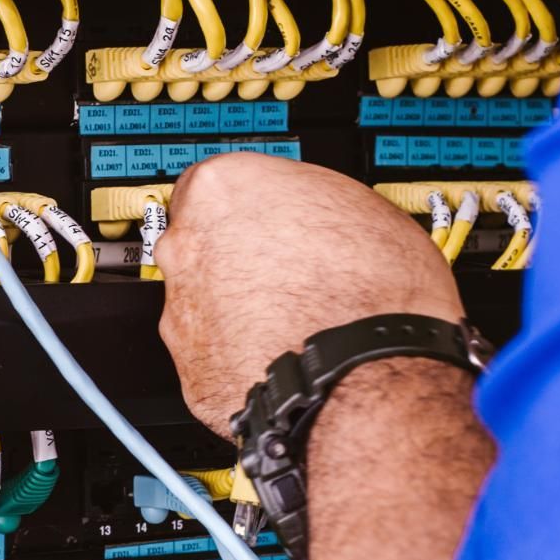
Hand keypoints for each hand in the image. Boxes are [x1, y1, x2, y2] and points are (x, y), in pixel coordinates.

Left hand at [155, 153, 464, 437]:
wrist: (374, 374)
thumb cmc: (376, 291)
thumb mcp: (360, 206)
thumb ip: (310, 202)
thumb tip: (317, 214)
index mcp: (221, 188)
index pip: (216, 184)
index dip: (252, 207)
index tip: (273, 220)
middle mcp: (187, 249)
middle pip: (201, 244)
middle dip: (239, 258)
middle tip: (289, 273)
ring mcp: (182, 315)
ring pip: (204, 306)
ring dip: (240, 312)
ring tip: (296, 324)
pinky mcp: (194, 374)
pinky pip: (216, 361)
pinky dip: (244, 361)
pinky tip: (285, 360)